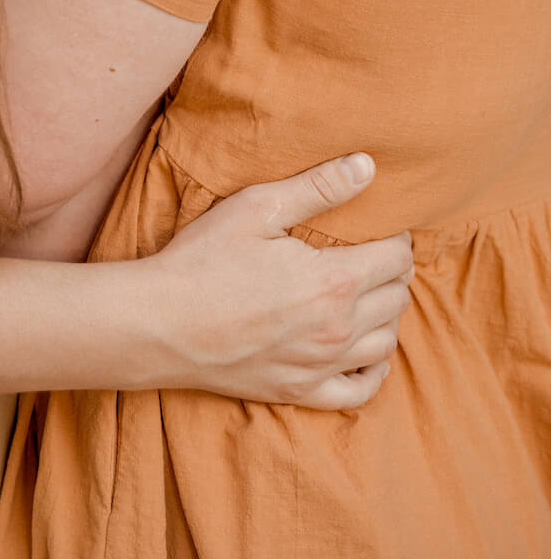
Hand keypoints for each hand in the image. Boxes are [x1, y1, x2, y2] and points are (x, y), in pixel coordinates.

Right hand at [141, 153, 413, 408]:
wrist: (160, 323)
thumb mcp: (256, 208)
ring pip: (386, 342)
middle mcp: (338, 329)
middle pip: (397, 298)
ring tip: (365, 293)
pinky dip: (373, 370)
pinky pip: (360, 391)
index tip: (381, 226)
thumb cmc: (203, 259)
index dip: (395, 237)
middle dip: (392, 271)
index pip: (396, 258)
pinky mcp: (301, 392)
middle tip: (372, 253)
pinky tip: (364, 350)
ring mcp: (321, 366)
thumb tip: (367, 167)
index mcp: (333, 281)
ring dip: (386, 315)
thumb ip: (318, 187)